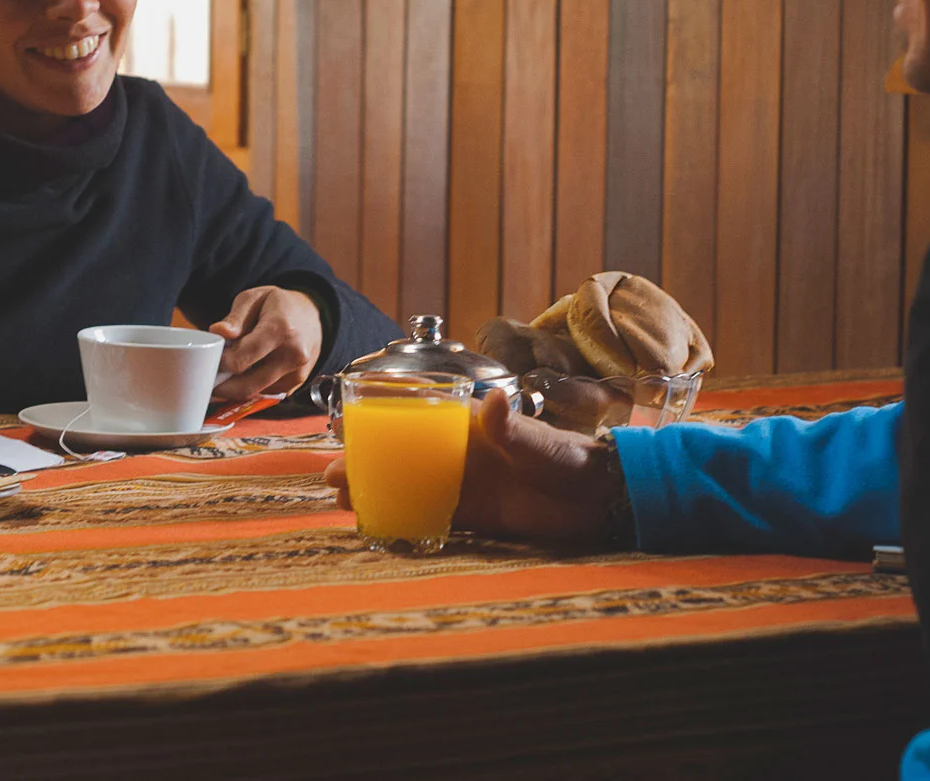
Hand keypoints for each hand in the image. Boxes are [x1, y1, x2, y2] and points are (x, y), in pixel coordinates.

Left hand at [209, 286, 323, 400]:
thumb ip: (235, 317)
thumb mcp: (255, 298)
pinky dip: (248, 388)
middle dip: (221, 386)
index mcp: (281, 330)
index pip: (241, 360)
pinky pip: (263, 394)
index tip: (209, 360)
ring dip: (233, 390)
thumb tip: (218, 332)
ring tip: (223, 374)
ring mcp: (296, 374)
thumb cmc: (280, 305)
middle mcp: (292, 356)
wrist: (313, 316)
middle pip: (246, 386)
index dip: (218, 364)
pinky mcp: (295, 385)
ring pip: (254, 394)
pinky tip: (242, 376)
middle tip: (208, 377)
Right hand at [324, 389, 623, 544]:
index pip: (417, 420)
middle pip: (404, 457)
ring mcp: (466, 488)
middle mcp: (461, 456)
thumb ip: (512, 426)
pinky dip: (405, 523)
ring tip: (345, 503)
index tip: (348, 432)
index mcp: (471, 428)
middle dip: (368, 465)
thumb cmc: (569, 458)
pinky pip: (432, 520)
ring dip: (379, 493)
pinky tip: (378, 529)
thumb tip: (495, 400)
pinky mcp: (475, 519)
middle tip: (333, 479)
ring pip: (411, 488)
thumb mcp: (538, 439)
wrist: (596, 500)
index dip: (382, 425)